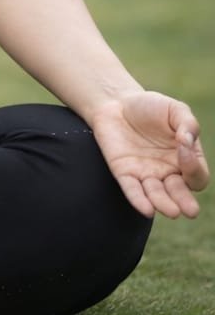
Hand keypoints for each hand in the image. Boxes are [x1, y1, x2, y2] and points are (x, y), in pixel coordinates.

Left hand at [90, 91, 208, 218]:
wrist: (117, 103)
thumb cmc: (150, 107)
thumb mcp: (174, 109)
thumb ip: (187, 123)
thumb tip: (188, 141)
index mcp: (185, 159)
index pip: (197, 175)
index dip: (194, 167)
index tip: (182, 146)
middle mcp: (168, 171)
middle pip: (180, 193)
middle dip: (185, 202)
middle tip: (189, 210)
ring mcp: (146, 174)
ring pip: (156, 196)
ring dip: (163, 204)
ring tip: (172, 211)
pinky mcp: (124, 173)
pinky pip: (132, 190)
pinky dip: (139, 200)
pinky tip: (146, 209)